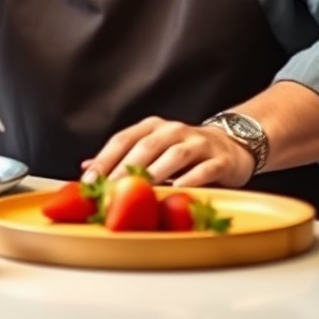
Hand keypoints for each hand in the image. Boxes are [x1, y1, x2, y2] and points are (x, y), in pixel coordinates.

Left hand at [81, 116, 255, 187]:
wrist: (231, 144)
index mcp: (153, 126)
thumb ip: (123, 157)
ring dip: (156, 173)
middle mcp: (174, 130)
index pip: (124, 139)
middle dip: (125, 169)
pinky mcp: (219, 158)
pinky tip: (178, 191)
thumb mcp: (152, 148)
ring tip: (140, 191)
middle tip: (110, 190)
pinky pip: (204, 169)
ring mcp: (198, 142)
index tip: (89, 182)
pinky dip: (190, 180)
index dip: (105, 159)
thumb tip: (87, 168)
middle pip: (146, 146)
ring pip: (174, 155)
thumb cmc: (185, 151)